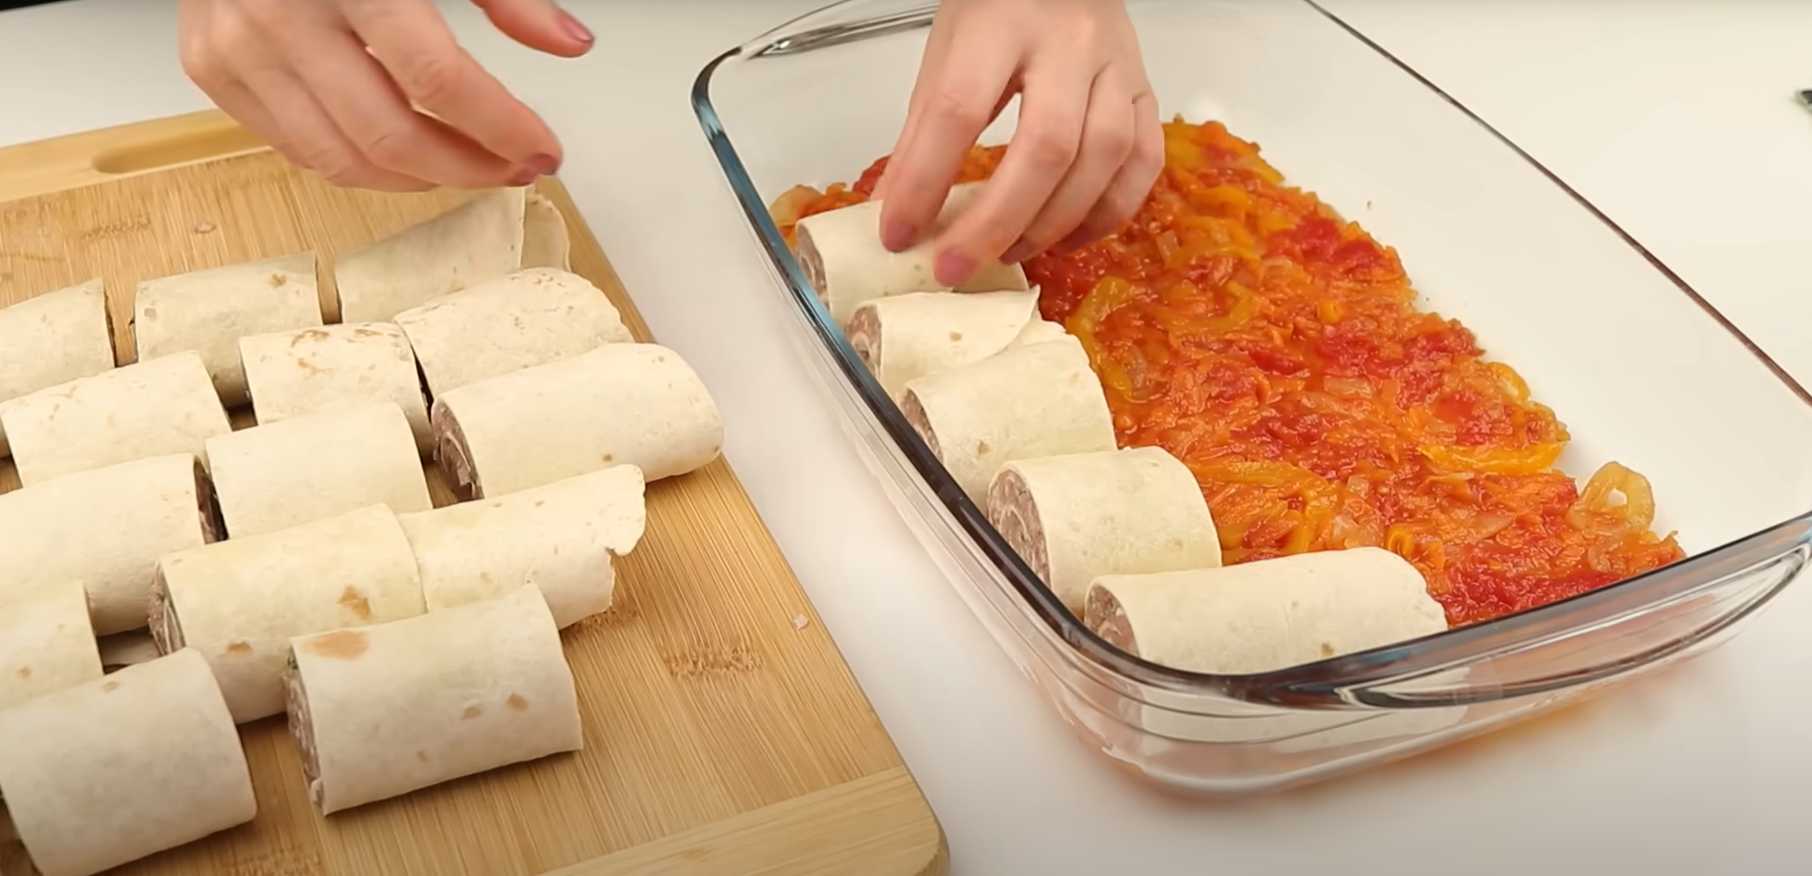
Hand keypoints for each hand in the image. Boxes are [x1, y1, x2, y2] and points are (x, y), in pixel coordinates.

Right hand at [178, 0, 593, 190]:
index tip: (543, 151)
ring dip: (416, 179)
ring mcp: (237, 47)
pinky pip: (295, 146)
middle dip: (467, 168)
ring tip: (462, 165)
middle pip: (390, 136)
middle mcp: (283, 14)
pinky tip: (400, 152)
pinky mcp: (209, 67)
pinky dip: (355, 161)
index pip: (440, 81)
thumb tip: (571, 43)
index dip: (503, 129)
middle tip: (511, 169)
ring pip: (340, 160)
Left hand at [874, 0, 1161, 284]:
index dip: (925, 180)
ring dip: (1054, 223)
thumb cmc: (996, 9)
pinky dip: (1108, 212)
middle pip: (1045, 145)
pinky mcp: (1146, 89)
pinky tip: (1070, 237)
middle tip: (955, 267)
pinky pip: (1143, 161)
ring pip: (1102, 158)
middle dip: (995, 222)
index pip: (958, 109)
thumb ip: (923, 133)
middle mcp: (1069, 42)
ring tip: (1011, 253)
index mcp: (999, 23)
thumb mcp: (947, 54)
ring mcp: (1118, 65)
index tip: (898, 233)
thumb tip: (900, 214)